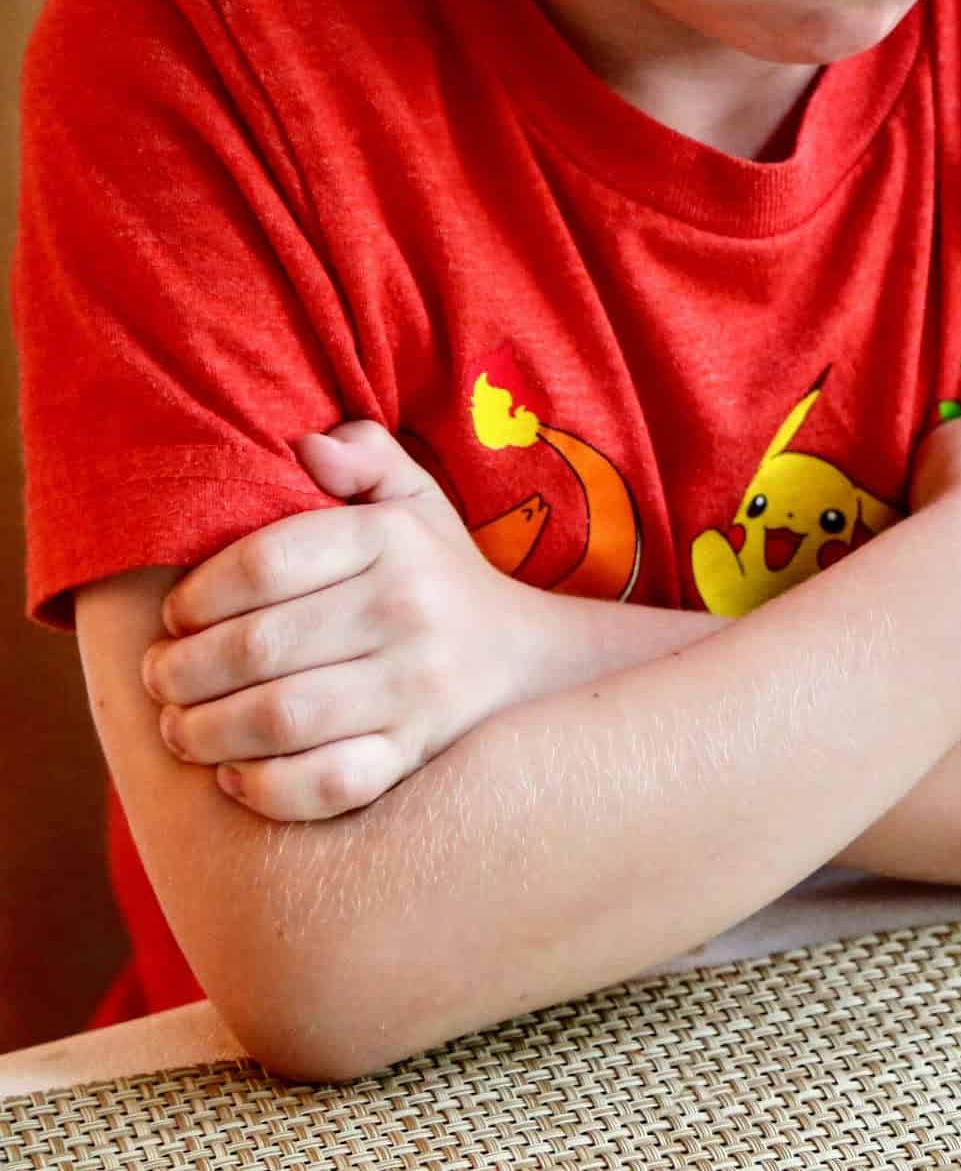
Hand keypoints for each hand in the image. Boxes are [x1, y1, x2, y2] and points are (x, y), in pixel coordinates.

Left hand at [142, 421, 555, 820]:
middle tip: (161, 679)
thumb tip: (304, 446)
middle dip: (182, 671)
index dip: (199, 595)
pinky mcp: (415, 752)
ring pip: (282, 718)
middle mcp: (406, 610)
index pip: (265, 563)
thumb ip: (362, 455)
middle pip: (260, 647)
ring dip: (206, 730)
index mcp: (391, 540)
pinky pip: (328, 783)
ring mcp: (415, 688)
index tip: (176, 616)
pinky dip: (267, 787)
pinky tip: (235, 774)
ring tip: (181, 727)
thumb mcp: (413, 497)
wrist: (526, 658)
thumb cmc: (438, 572)